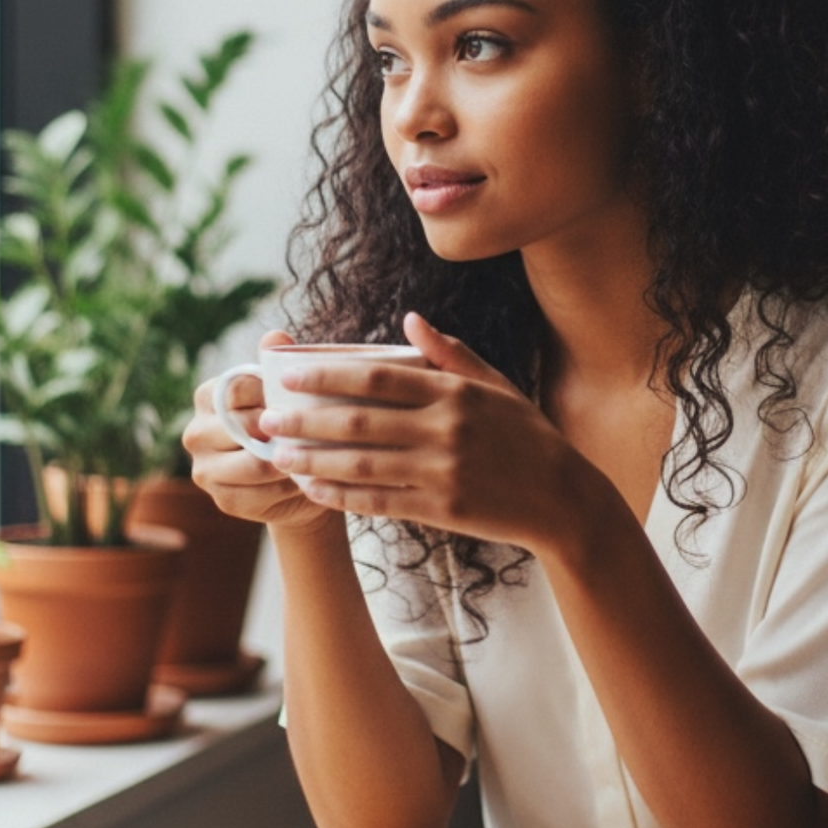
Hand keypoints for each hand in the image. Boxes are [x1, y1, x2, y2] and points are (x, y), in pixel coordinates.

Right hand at [184, 330, 336, 531]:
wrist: (300, 473)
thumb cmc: (292, 420)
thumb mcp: (287, 390)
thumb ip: (278, 363)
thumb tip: (276, 335)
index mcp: (209, 396)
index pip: (238, 389)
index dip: (273, 394)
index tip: (300, 399)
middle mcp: (196, 432)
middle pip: (244, 427)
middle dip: (282, 430)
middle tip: (315, 431)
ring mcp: (205, 470)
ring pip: (252, 464)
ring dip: (287, 461)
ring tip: (314, 456)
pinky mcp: (223, 500)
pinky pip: (260, 494)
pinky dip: (287, 487)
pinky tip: (304, 479)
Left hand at [263, 313, 604, 552]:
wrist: (562, 497)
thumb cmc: (526, 435)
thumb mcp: (495, 385)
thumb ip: (450, 353)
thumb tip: (410, 318)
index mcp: (454, 392)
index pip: (376, 375)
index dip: (326, 374)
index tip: (288, 373)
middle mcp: (445, 429)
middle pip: (358, 421)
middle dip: (305, 420)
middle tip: (265, 419)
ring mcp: (442, 471)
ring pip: (361, 465)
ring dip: (313, 461)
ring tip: (278, 456)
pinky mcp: (442, 509)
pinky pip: (379, 502)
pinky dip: (341, 496)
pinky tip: (313, 490)